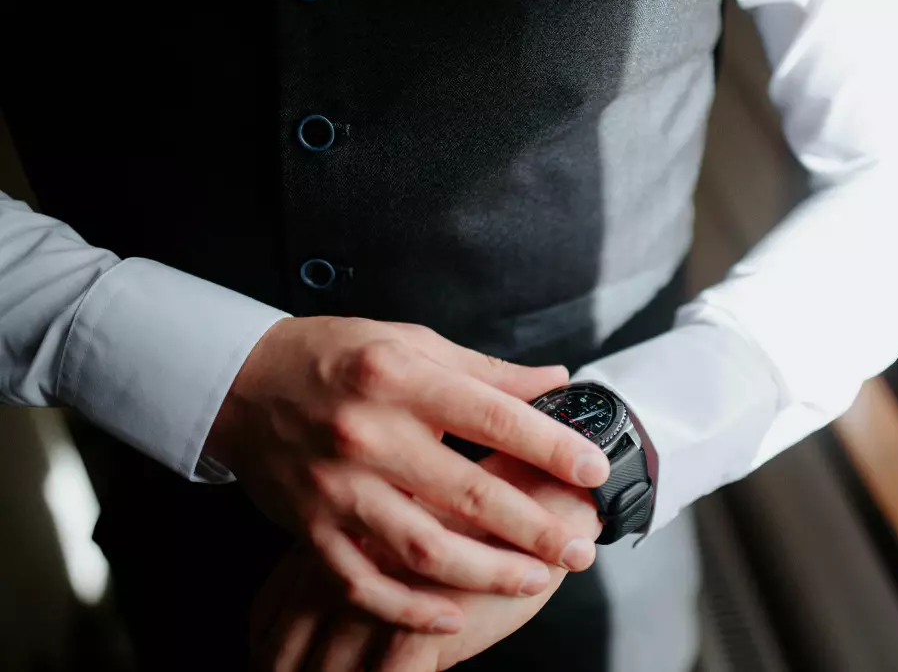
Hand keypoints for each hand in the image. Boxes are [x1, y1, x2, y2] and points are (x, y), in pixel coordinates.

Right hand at [204, 316, 609, 631]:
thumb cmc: (336, 358)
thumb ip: (486, 371)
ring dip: (486, 573)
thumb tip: (555, 382)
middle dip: (534, 527)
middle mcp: (369, 435)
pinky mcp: (311, 528)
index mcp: (400, 378)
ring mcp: (337, 488)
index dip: (551, 446)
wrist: (243, 383)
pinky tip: (452, 614)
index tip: (593, 469)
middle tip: (579, 546)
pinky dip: (409, 605)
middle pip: (467, 493)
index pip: (493, 416)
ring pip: (422, 548)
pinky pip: (364, 581)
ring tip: (534, 579)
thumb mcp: (411, 343)